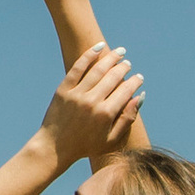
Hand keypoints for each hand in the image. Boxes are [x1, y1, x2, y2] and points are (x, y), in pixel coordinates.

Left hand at [41, 38, 144, 165]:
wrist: (54, 147)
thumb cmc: (86, 145)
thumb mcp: (111, 139)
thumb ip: (128, 119)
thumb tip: (140, 97)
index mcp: (106, 114)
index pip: (126, 91)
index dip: (135, 82)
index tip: (139, 78)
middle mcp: (92, 102)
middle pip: (113, 77)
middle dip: (124, 68)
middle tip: (128, 64)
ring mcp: (77, 94)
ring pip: (98, 69)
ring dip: (111, 58)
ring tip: (120, 52)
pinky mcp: (64, 90)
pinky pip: (78, 68)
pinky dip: (89, 55)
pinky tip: (99, 47)